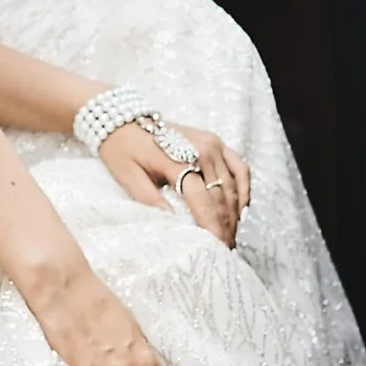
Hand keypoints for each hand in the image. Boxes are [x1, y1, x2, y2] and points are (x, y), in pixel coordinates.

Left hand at [98, 116, 249, 247]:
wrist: (123, 118)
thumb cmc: (122, 149)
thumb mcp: (128, 176)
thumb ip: (150, 200)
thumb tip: (172, 224)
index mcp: (179, 159)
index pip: (203, 200)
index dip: (212, 226)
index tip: (216, 248)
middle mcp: (202, 149)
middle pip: (221, 196)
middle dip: (225, 225)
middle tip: (224, 248)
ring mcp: (212, 143)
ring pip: (233, 185)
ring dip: (235, 212)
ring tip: (230, 235)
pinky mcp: (216, 141)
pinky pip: (239, 167)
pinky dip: (243, 189)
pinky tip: (241, 209)